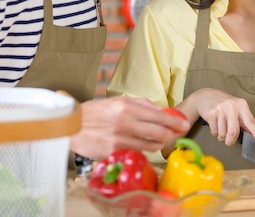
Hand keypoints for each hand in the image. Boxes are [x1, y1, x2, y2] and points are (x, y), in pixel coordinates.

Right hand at [70, 96, 189, 158]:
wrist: (70, 125)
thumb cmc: (94, 112)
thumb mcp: (116, 101)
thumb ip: (140, 104)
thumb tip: (160, 110)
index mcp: (126, 106)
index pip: (159, 116)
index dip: (174, 122)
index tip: (184, 124)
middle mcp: (125, 122)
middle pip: (159, 132)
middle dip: (171, 134)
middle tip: (176, 134)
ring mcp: (120, 139)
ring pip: (150, 145)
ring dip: (159, 144)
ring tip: (160, 141)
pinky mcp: (114, 152)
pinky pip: (136, 152)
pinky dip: (143, 150)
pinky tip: (143, 146)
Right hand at [180, 88, 254, 145]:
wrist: (205, 96)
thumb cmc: (223, 104)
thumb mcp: (236, 108)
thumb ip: (245, 121)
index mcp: (241, 105)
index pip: (250, 121)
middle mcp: (232, 106)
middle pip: (233, 132)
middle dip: (231, 141)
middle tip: (229, 141)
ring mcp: (220, 109)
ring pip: (222, 134)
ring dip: (221, 136)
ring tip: (220, 128)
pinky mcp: (211, 113)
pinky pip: (214, 131)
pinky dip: (214, 132)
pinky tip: (215, 125)